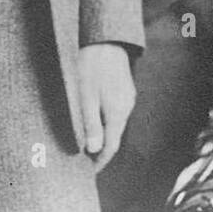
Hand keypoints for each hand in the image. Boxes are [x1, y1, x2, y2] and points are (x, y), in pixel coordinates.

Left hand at [77, 43, 135, 172]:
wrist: (106, 40)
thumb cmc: (92, 67)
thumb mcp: (86, 97)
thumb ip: (91, 124)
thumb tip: (93, 149)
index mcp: (117, 113)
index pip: (111, 146)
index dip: (100, 161)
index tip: (89, 171)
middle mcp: (126, 107)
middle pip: (115, 136)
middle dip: (101, 150)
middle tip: (84, 160)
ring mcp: (127, 98)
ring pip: (115, 124)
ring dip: (103, 134)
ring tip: (87, 141)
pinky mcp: (125, 90)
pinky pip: (116, 112)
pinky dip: (106, 121)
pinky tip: (95, 119)